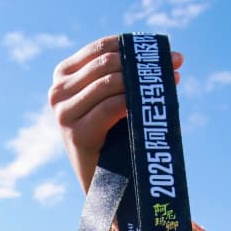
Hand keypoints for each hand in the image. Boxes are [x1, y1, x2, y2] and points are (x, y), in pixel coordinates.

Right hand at [49, 35, 182, 191]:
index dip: (134, 44)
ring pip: (108, 83)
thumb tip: (169, 58)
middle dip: (142, 63)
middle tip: (173, 64)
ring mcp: (64, 114)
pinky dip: (133, 102)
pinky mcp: (76, 134)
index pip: (100, 48)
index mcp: (63, 76)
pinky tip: (150, 104)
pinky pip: (111, 107)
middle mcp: (57, 92)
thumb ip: (127, 74)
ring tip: (167, 82)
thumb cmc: (115, 138)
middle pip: (106, 63)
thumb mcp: (114, 98)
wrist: (105, 185)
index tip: (166, 51)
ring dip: (142, 81)